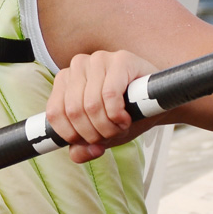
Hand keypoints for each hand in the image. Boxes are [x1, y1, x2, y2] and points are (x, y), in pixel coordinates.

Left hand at [46, 49, 156, 163]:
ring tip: (121, 127)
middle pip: (74, 111)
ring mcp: (98, 59)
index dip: (73, 135)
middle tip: (111, 135)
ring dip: (109, 127)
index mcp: (64, 80)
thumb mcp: (100, 134)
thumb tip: (78, 154)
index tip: (92, 140)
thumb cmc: (125, 114)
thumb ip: (82, 147)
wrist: (157, 101)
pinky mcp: (120, 59)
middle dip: (94, 133)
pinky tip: (126, 118)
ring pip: (91, 105)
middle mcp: (78, 65)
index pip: (55, 114)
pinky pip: (110, 95)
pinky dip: (118, 115)